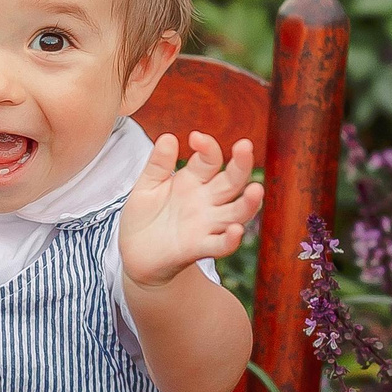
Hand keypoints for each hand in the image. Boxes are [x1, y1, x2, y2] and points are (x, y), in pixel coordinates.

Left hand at [120, 132, 262, 287]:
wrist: (135, 254)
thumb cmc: (144, 217)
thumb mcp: (146, 186)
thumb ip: (158, 164)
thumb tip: (168, 137)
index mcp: (193, 181)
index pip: (210, 159)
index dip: (207, 147)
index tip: (195, 137)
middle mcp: (205, 201)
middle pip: (232, 181)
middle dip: (241, 164)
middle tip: (244, 146)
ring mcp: (205, 224)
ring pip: (236, 212)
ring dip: (248, 202)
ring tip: (255, 190)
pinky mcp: (198, 248)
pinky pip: (220, 245)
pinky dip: (230, 239)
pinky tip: (235, 231)